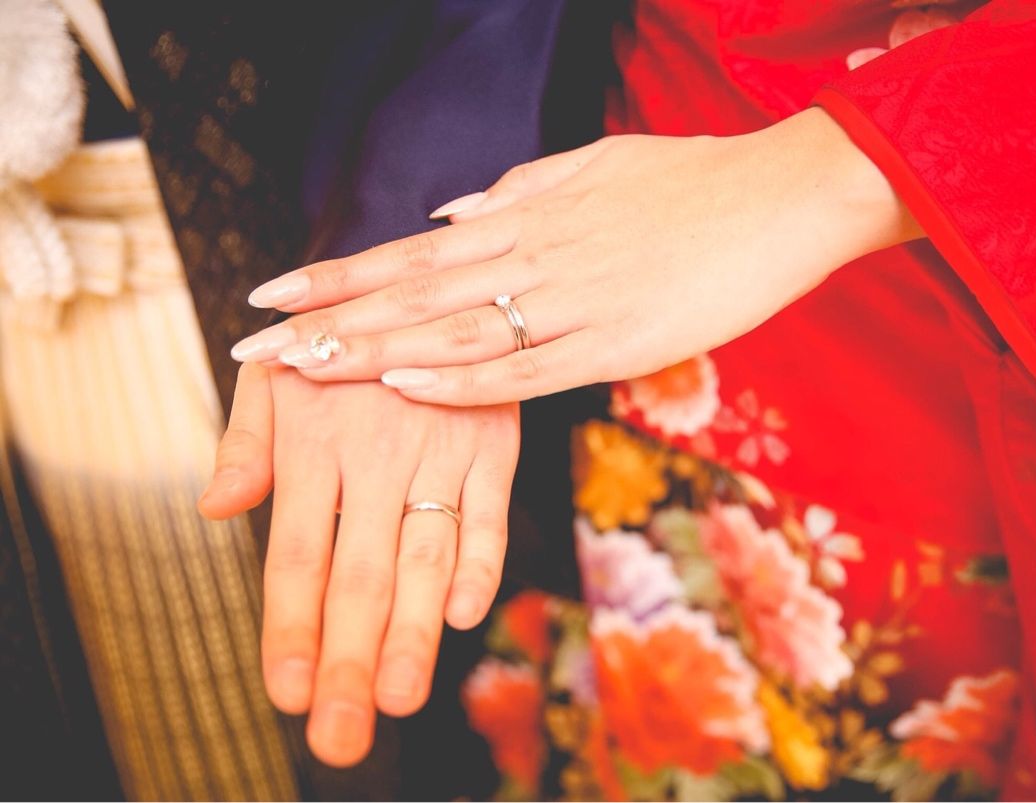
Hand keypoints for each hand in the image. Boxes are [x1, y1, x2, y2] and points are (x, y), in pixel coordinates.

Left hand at [198, 363, 519, 766]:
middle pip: (358, 576)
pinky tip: (465, 615)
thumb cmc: (333, 338)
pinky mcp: (491, 444)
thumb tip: (214, 509)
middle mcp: (374, 453)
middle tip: (341, 736)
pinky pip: (489, 512)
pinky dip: (482, 561)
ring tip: (399, 698)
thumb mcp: (274, 373)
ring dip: (414, 632)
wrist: (421, 277)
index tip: (285, 693)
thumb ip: (246, 443)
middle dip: (348, 661)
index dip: (290, 628)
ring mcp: (438, 449)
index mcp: (313, 443)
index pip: (296, 556)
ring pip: (424, 556)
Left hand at [228, 108, 920, 404]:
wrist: (780, 198)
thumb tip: (449, 214)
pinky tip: (409, 387)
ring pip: (456, 331)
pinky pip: (530, 367)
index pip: (412, 253)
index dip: (338, 275)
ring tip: (304, 374)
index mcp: (528, 218)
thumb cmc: (691, 183)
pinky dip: (466, 378)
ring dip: (375, 352)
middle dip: (328, 325)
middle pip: (414, 296)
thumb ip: (519, 191)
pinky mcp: (619, 341)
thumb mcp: (595, 167)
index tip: (272, 296)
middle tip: (254, 354)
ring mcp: (575, 300)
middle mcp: (536, 257)